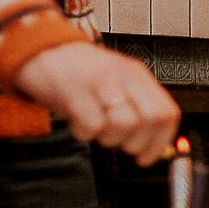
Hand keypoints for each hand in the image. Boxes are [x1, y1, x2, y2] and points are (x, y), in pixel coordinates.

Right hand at [12, 41, 179, 161]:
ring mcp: (99, 82)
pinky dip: (85, 133)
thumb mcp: (116, 83)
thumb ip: (136, 108)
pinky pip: (91, 126)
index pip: (167, 113)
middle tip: (120, 143)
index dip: (160, 142)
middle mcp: (123, 76)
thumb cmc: (79, 73)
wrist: (41, 50)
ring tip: (96, 129)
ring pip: (124, 124)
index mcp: (137, 75)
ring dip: (110, 139)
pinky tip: (78, 123)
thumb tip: (152, 144)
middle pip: (151, 119)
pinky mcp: (74, 91)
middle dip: (137, 142)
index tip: (146, 157)